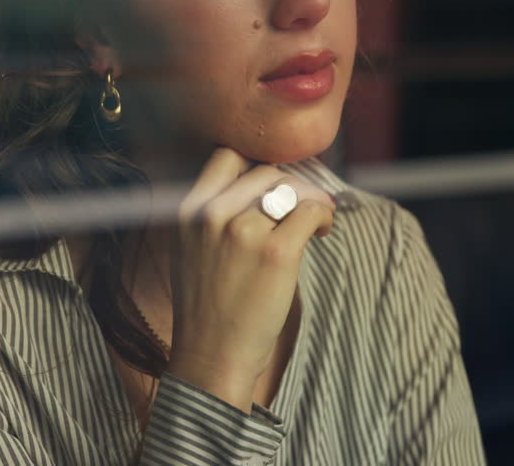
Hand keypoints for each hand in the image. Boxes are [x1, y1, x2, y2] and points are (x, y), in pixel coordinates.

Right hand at [165, 147, 334, 411]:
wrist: (211, 356)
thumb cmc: (206, 307)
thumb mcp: (190, 249)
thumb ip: (214, 214)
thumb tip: (262, 187)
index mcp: (188, 210)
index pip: (228, 156)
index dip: (258, 164)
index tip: (276, 182)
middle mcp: (212, 214)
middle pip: (266, 171)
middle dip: (291, 185)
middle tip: (304, 204)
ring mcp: (244, 231)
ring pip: (290, 188)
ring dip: (311, 199)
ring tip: (316, 220)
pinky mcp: (276, 253)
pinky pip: (311, 210)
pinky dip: (324, 214)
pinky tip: (323, 230)